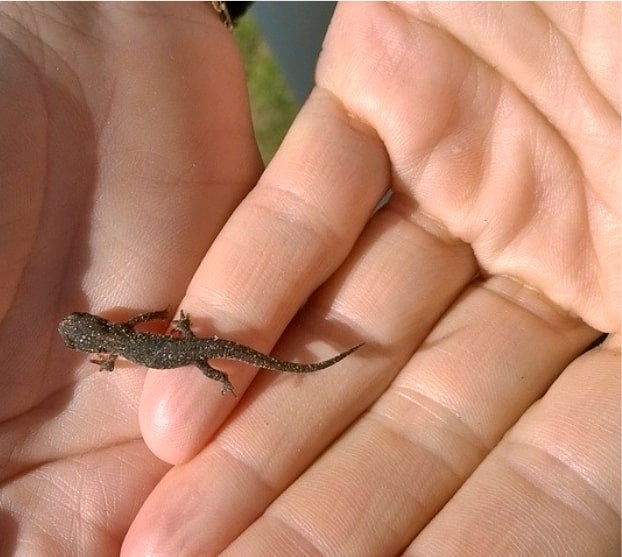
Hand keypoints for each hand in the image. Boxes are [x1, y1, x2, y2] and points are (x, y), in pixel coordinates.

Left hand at [128, 3, 618, 553]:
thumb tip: (594, 523)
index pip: (547, 485)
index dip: (448, 555)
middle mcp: (570, 255)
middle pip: (423, 421)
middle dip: (321, 515)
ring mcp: (479, 168)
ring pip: (348, 330)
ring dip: (259, 428)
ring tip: (171, 529)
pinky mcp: (395, 79)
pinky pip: (308, 199)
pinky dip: (246, 280)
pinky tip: (179, 382)